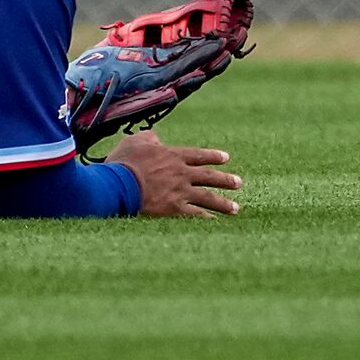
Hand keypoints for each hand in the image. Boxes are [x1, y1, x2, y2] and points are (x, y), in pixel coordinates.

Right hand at [108, 130, 242, 216]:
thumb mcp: (135, 142)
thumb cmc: (124, 163)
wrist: (121, 185)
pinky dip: (206, 218)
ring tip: (235, 208)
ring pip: (207, 197)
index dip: (213, 156)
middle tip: (238, 183)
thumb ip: (148, 138)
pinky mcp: (175, 209)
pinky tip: (215, 221)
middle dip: (225, 180)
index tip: (225, 158)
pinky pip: (195, 214)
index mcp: (173, 155)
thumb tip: (156, 137)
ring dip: (223, 203)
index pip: (198, 155)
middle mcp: (182, 173)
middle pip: (209, 176)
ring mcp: (180, 192)